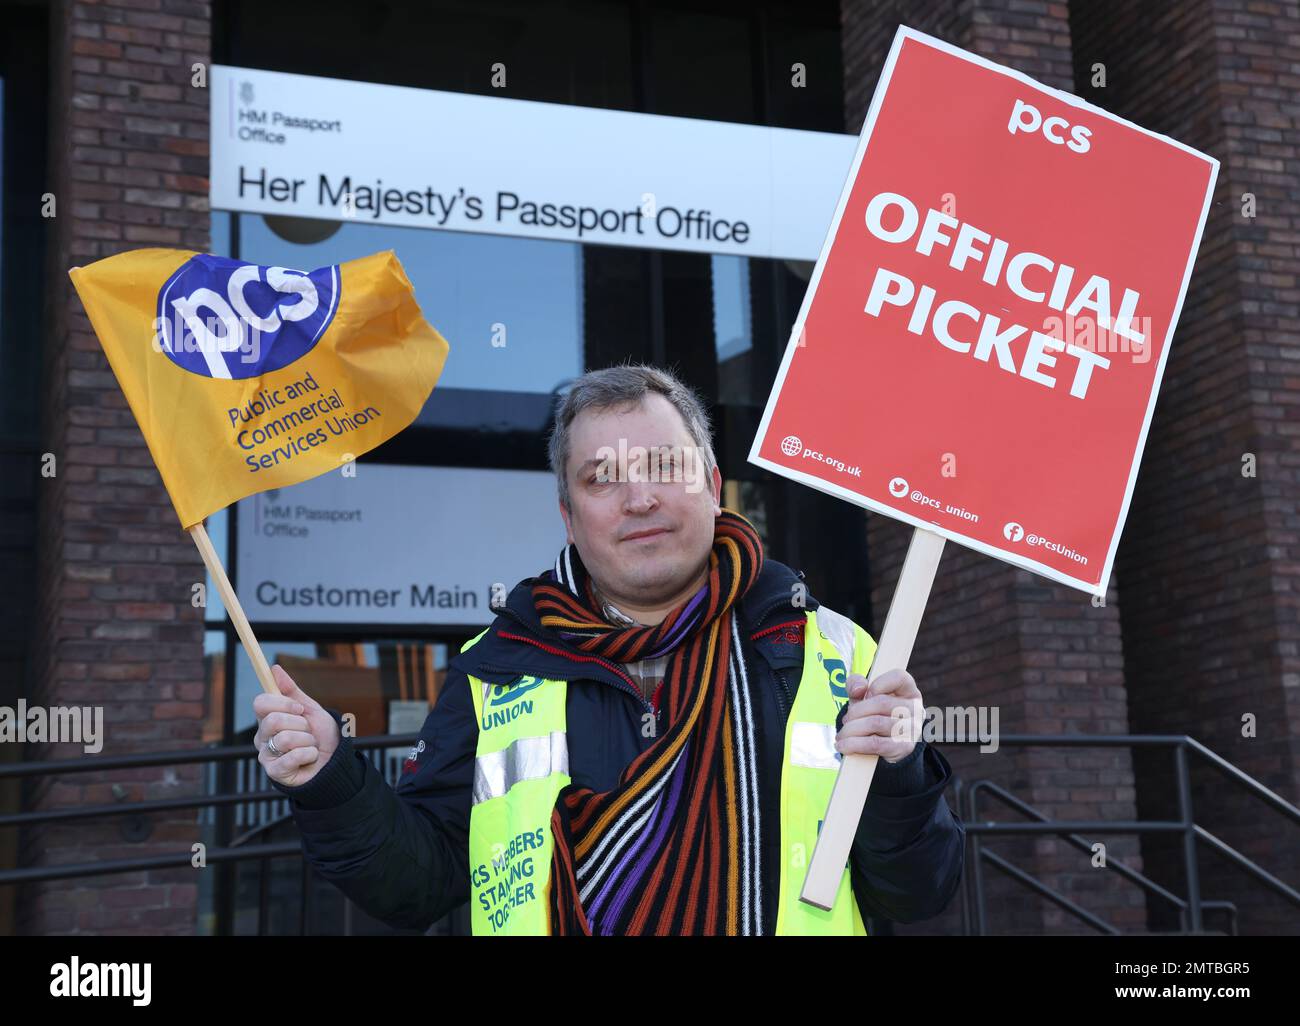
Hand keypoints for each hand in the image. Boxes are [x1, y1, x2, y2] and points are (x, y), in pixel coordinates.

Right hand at [252, 665, 339, 786]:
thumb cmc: (320, 734)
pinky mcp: (275, 772)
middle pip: (272, 720)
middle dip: (300, 723)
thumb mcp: (309, 709)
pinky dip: (310, 754)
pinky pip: (293, 757)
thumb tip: (274, 669)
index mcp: (268, 718)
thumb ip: (291, 691)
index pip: (260, 703)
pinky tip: (311, 757)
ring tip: (310, 745)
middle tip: (308, 731)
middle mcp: (263, 736)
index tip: (300, 709)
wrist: (334, 760)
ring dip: (308, 740)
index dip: (282, 703)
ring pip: (285, 738)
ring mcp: (267, 755)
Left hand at [834, 668, 923, 762]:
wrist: (882, 747)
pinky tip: (844, 746)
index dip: (878, 683)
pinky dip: (855, 744)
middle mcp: (915, 708)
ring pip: (876, 723)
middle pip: (881, 702)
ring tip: (842, 734)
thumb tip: (858, 689)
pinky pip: (876, 744)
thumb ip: (856, 684)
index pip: (899, 677)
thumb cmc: (872, 715)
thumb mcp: (862, 696)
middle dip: (856, 711)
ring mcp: (913, 728)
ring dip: (852, 729)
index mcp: (908, 690)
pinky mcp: (905, 747)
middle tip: (845, 720)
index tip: (864, 695)